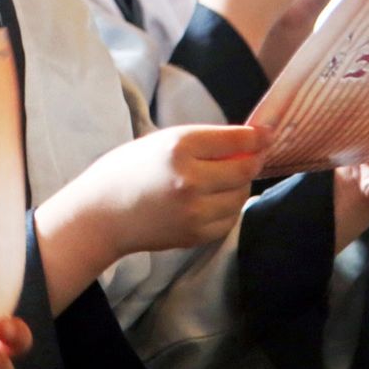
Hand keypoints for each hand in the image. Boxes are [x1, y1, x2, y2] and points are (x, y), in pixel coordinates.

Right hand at [89, 124, 267, 254]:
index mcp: (179, 148)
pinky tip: (214, 198)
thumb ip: (203, 141)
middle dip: (254, 160)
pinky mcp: (196, 235)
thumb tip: (245, 142)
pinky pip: (229, 219)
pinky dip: (229, 207)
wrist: (102, 214)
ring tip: (226, 176)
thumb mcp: (161, 140)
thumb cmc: (128, 170)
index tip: (267, 133)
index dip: (258, 136)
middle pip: (245, 169)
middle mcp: (190, 180)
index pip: (235, 140)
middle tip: (255, 154)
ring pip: (241, 196)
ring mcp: (194, 211)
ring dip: (241, 184)